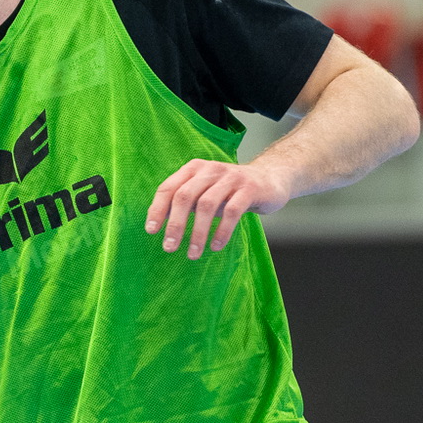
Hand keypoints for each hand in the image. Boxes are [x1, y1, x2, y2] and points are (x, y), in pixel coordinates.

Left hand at [145, 159, 292, 258]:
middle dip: (175, 224)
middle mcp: (210, 170)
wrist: (270, 179)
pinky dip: (222, 231)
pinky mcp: (250, 188)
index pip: (168, 188)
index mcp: (194, 169)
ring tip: (192, 254)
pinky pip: (233, 211)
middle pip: (185, 196)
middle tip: (169, 248)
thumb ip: (184, 203)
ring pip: (207, 205)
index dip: (158, 209)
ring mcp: (231, 178)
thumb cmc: (229, 191)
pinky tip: (215, 246)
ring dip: (198, 233)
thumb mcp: (204, 192)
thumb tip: (158, 225)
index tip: (151, 231)